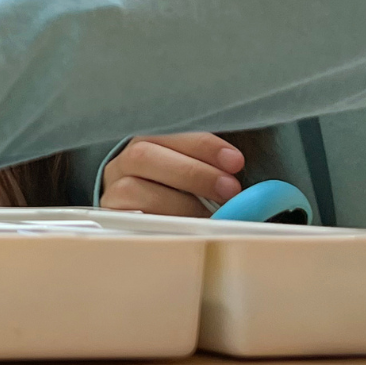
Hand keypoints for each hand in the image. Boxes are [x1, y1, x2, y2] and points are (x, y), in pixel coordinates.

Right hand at [98, 133, 244, 216]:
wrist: (141, 219)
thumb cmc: (179, 194)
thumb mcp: (196, 173)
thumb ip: (216, 170)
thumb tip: (254, 186)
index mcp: (147, 140)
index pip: (168, 131)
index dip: (202, 145)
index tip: (235, 161)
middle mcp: (123, 162)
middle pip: (144, 156)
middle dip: (192, 173)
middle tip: (229, 190)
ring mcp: (112, 191)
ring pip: (132, 188)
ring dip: (178, 203)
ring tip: (211, 217)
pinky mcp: (111, 220)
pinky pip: (128, 221)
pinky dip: (160, 225)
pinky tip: (186, 232)